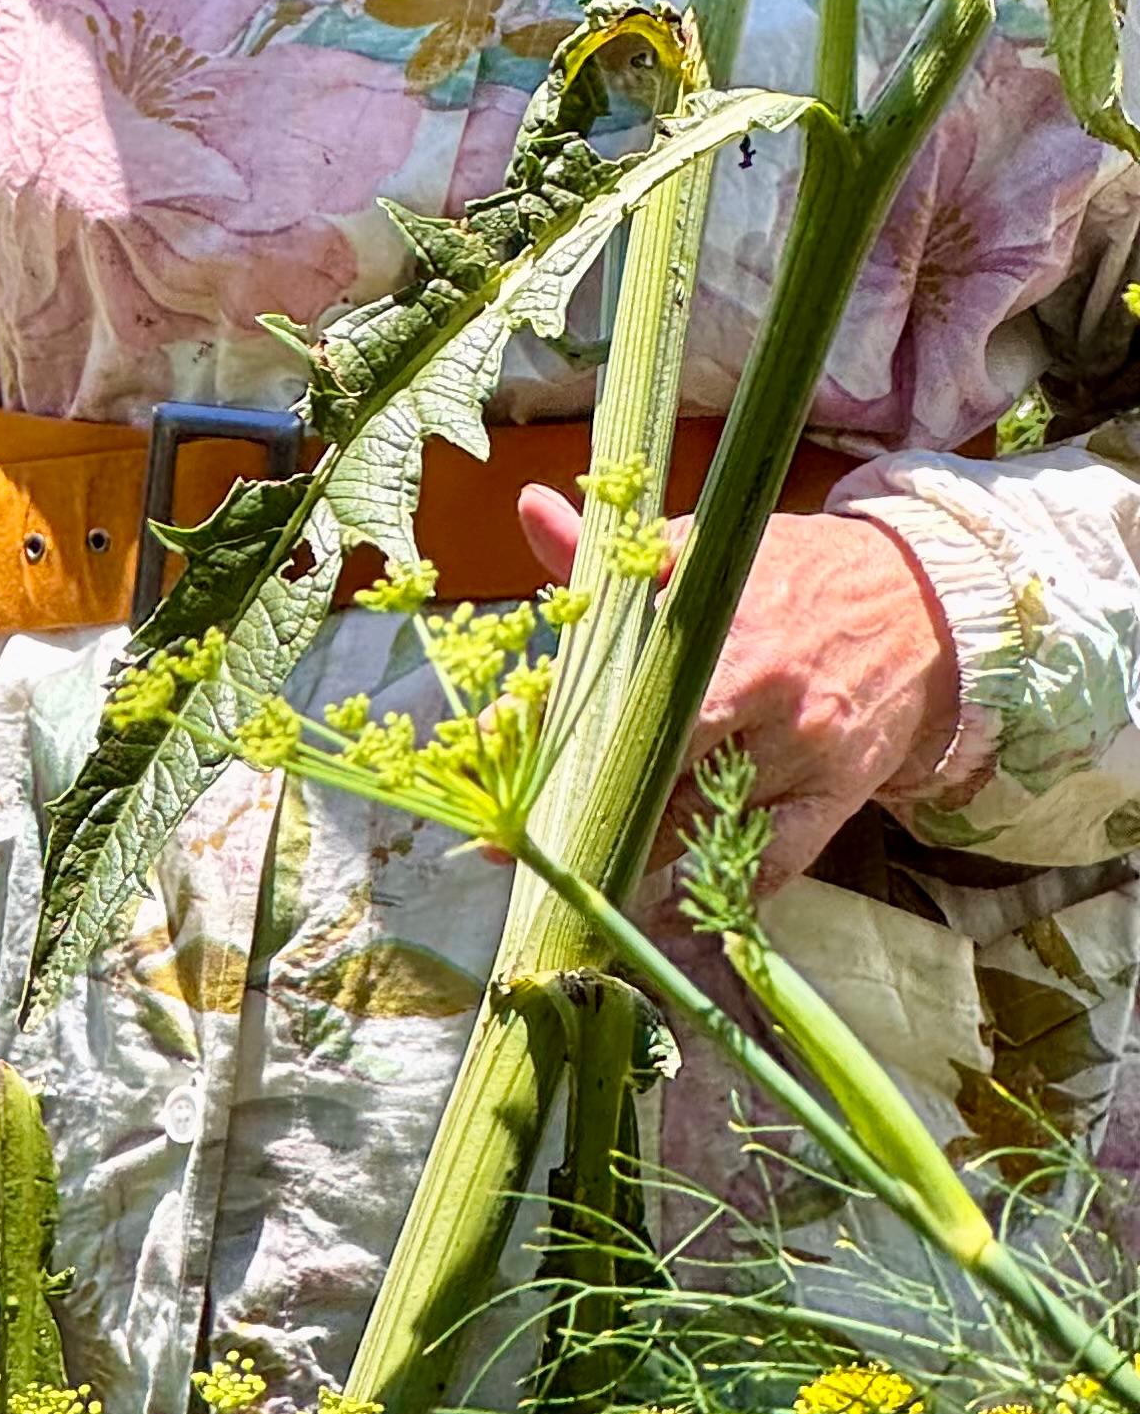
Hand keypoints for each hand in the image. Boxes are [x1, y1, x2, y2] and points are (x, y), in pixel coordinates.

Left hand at [518, 489, 957, 892]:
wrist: (923, 606)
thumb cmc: (793, 573)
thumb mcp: (708, 551)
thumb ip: (613, 553)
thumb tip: (531, 509)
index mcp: (727, 630)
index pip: (626, 686)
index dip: (554, 719)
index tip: (491, 742)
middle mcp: (769, 699)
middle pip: (658, 765)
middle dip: (583, 794)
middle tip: (519, 822)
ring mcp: (807, 757)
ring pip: (703, 822)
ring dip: (634, 848)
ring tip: (568, 862)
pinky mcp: (839, 800)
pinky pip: (773, 865)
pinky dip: (714, 888)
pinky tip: (659, 904)